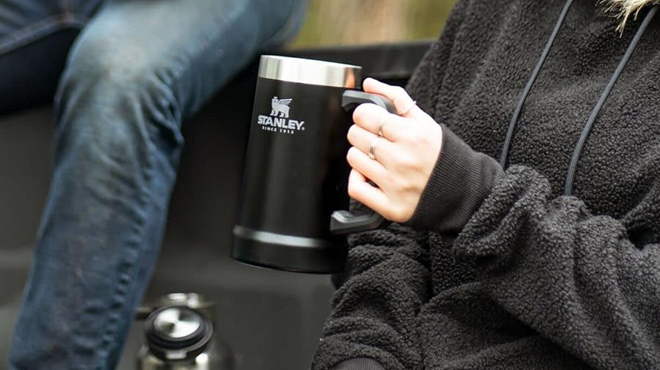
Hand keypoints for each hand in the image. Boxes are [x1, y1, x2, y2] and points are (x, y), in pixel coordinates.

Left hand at [347, 78, 442, 222]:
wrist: (460, 191)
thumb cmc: (440, 155)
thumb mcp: (424, 121)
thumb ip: (396, 99)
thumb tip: (369, 84)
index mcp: (412, 136)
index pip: (366, 115)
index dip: (364, 114)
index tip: (370, 118)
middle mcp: (402, 160)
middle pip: (356, 136)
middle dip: (362, 133)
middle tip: (375, 138)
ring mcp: (395, 184)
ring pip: (353, 158)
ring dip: (359, 154)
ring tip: (375, 157)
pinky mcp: (390, 206)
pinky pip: (356, 188)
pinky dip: (357, 179)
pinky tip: (369, 175)